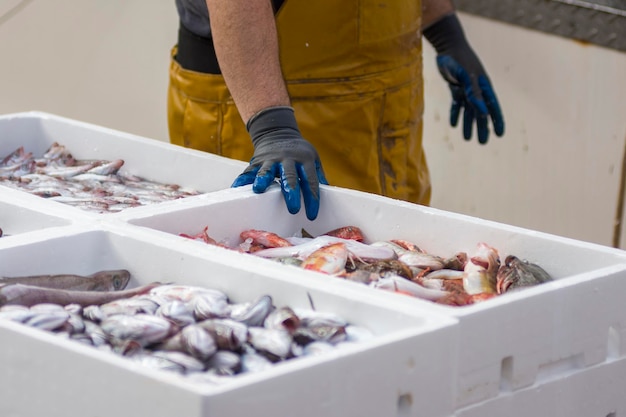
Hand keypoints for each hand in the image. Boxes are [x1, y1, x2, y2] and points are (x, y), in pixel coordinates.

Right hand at [232, 106, 327, 219]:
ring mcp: (270, 160)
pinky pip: (249, 171)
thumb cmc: (299, 152)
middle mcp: (288, 159)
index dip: (312, 198)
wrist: (278, 132)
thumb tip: (329, 196)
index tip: (312, 215)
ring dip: (262, 180)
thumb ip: (319, 177)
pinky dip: (242, 180)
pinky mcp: (257, 161)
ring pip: (267, 170)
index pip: (311, 181)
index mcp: (304, 160)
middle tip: (293, 209)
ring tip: (258, 190)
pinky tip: (236, 188)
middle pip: (290, 177)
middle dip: (291, 192)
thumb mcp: (313, 160)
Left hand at [424, 14, 503, 143]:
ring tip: (467, 138)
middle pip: (481, 112)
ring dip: (468, 124)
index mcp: (483, 86)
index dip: (497, 121)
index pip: (493, 107)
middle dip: (482, 127)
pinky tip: (454, 123)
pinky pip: (457, 103)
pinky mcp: (456, 87)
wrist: (447, 46)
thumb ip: (473, 94)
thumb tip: (481, 112)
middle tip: (482, 142)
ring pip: (469, 110)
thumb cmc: (458, 60)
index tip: (500, 135)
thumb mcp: (465, 77)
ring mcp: (466, 88)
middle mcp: (477, 89)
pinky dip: (456, 113)